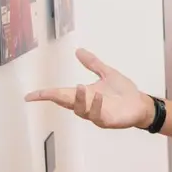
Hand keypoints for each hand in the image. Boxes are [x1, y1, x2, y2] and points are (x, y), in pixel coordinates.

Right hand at [25, 48, 153, 128]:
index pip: (60, 94)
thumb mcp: (107, 73)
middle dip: (53, 98)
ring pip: (80, 110)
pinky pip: (98, 115)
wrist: (141, 104)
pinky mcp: (107, 120)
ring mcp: (96, 114)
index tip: (29, 96)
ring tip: (78, 87)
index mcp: (84, 95)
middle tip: (41, 94)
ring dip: (78, 99)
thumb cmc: (124, 92)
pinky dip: (95, 106)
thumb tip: (78, 51)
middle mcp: (86, 105)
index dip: (44, 95)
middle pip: (65, 102)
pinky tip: (97, 96)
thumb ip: (92, 63)